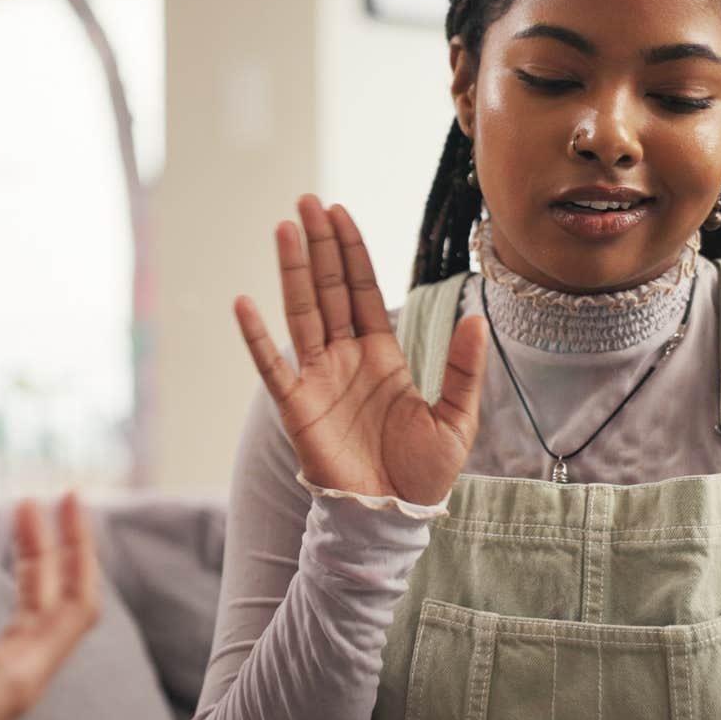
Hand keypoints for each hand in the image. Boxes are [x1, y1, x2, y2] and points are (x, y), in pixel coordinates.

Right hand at [232, 194, 489, 504]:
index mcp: (382, 355)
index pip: (363, 290)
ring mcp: (318, 379)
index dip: (352, 251)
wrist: (391, 518)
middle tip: (306, 202)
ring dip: (291, 271)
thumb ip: (463, 370)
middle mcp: (345, 358)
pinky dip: (257, 336)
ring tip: (283, 229)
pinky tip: (244, 302)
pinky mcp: (297, 407)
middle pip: (329, 289)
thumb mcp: (456, 419)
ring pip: (302, 312)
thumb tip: (476, 319)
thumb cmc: (422, 474)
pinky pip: (272, 365)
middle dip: (319, 245)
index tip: (339, 212)